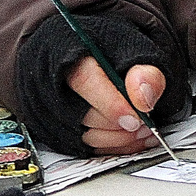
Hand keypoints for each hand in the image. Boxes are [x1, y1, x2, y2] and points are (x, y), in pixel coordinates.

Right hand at [14, 12, 187, 157]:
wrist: (90, 52)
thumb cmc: (108, 49)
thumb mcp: (134, 48)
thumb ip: (146, 71)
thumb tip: (143, 97)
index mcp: (67, 50)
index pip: (84, 80)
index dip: (113, 104)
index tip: (137, 118)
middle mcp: (51, 79)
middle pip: (84, 113)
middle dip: (121, 125)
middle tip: (146, 124)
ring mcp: (49, 106)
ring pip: (84, 134)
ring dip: (119, 138)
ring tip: (142, 130)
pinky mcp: (55, 128)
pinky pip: (83, 147)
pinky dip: (111, 147)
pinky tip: (129, 138)